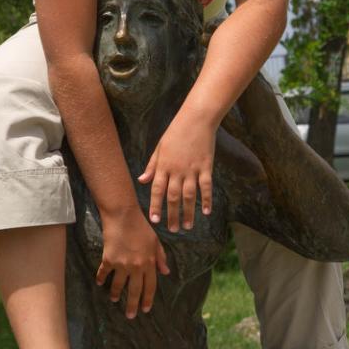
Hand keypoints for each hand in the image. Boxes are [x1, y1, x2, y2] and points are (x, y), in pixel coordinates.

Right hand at [96, 209, 169, 318]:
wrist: (123, 216)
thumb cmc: (141, 227)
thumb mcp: (155, 242)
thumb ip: (160, 258)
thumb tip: (166, 272)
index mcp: (149, 263)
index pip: (150, 286)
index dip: (148, 299)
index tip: (145, 309)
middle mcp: (136, 267)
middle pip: (135, 291)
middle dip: (132, 305)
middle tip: (130, 316)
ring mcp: (121, 264)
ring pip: (119, 285)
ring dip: (116, 294)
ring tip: (114, 300)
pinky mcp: (108, 260)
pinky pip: (104, 272)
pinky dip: (101, 278)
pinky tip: (100, 283)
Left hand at [137, 112, 214, 231]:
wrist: (196, 118)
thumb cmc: (176, 131)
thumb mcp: (159, 147)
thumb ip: (152, 165)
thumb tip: (142, 180)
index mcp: (163, 165)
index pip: (157, 190)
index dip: (156, 206)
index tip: (154, 221)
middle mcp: (177, 169)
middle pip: (173, 196)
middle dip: (172, 214)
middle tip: (173, 230)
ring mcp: (192, 169)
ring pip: (189, 195)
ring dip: (188, 212)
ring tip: (187, 226)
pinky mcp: (206, 166)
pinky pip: (206, 186)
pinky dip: (206, 199)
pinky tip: (206, 211)